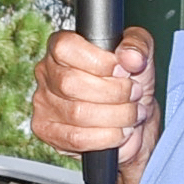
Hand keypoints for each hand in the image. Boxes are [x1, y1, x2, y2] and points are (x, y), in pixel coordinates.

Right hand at [31, 26, 158, 183]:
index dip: (98, 61)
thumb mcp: (140, 55)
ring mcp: (43, 104)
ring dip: (115, 116)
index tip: (123, 70)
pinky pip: (76, 138)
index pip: (65, 48)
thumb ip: (138, 45)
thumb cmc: (131, 84)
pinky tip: (120, 132)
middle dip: (113, 92)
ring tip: (132, 114)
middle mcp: (46, 73)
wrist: (133, 121)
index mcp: (61, 47)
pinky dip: (107, 136)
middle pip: (70, 83)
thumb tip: (130, 57)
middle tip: (134, 94)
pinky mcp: (47, 131)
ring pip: (77, 113)